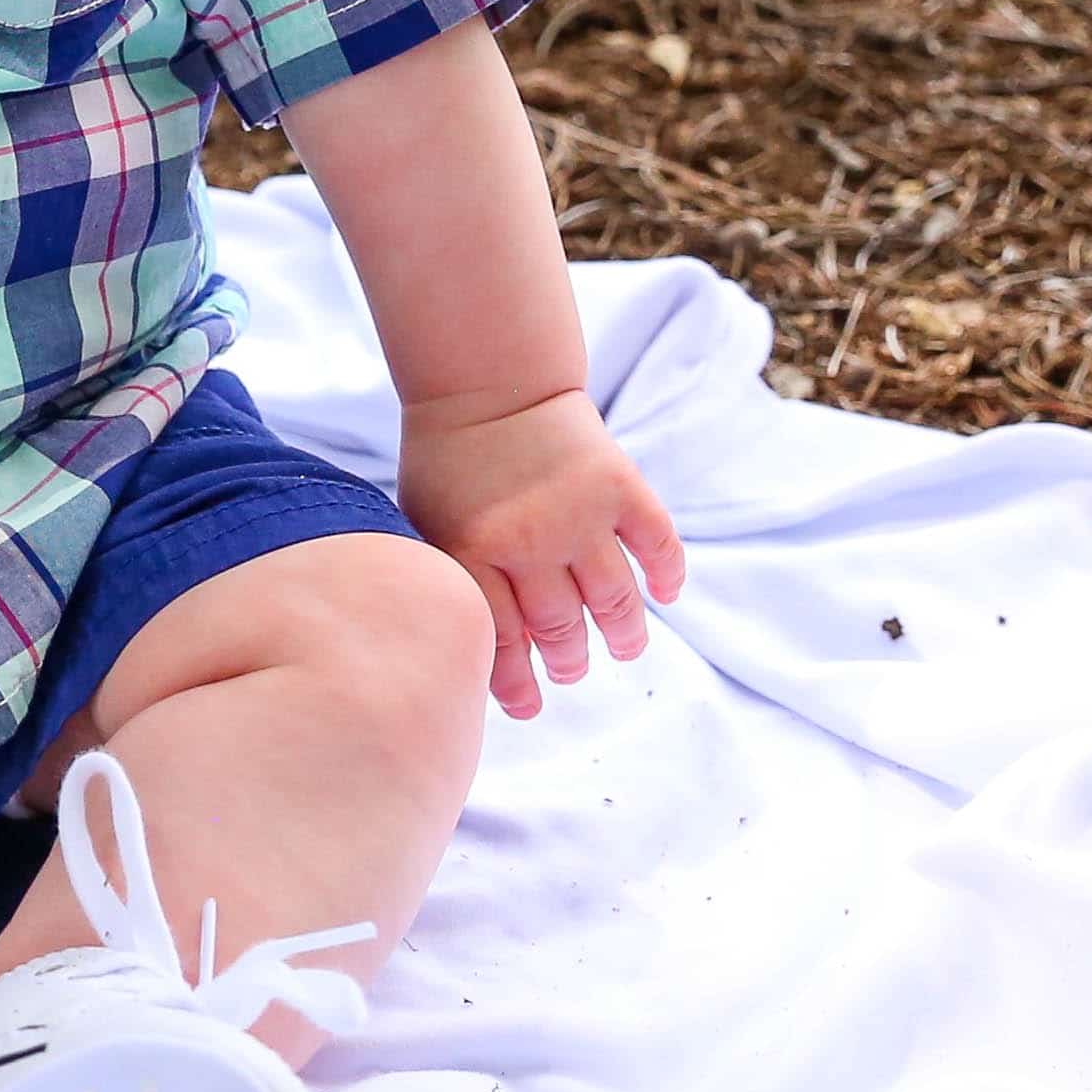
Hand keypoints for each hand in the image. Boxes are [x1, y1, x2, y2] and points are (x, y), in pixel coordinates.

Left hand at [396, 386, 685, 720]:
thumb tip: (466, 654)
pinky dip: (666, 575)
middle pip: (560, 628)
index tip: (530, 707)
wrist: (488, 385)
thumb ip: (450, 582)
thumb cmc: (447, 462)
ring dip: (623, 633)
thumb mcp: (425, 523)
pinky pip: (657, 546)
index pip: (502, 640)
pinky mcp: (621, 488)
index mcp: (471, 552)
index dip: (517, 683)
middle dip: (568, 660)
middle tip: (572, 669)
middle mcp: (529, 542)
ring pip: (614, 600)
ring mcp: (580, 516)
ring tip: (623, 646)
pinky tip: (664, 594)